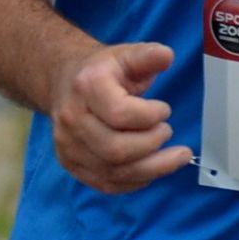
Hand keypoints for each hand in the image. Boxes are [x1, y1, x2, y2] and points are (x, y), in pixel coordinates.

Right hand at [48, 38, 189, 193]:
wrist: (63, 81)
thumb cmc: (102, 72)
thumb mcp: (125, 56)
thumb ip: (146, 56)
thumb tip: (166, 55)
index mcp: (85, 87)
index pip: (121, 114)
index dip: (151, 116)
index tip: (163, 109)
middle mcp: (70, 118)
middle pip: (117, 149)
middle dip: (153, 144)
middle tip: (166, 131)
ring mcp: (67, 144)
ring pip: (115, 172)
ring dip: (154, 168)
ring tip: (175, 157)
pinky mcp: (71, 164)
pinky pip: (107, 184)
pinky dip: (136, 181)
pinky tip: (150, 168)